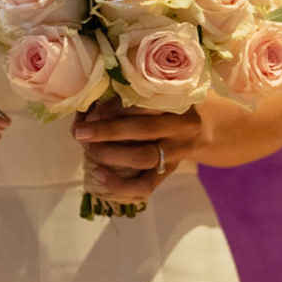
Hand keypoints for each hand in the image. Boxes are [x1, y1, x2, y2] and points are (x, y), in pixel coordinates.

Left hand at [72, 101, 204, 204]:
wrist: (201, 130)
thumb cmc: (166, 108)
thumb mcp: (156, 95)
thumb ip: (127, 100)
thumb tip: (89, 114)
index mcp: (177, 101)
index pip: (146, 102)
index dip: (114, 107)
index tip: (90, 111)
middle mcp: (181, 127)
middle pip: (143, 129)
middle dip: (107, 131)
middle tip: (80, 132)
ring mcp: (176, 153)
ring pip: (143, 157)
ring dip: (110, 154)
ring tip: (89, 149)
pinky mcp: (168, 173)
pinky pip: (145, 185)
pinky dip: (119, 184)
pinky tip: (98, 174)